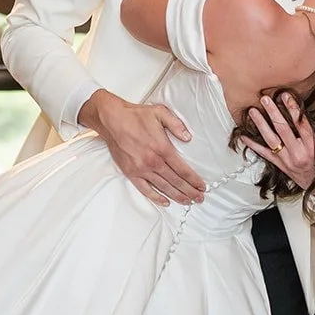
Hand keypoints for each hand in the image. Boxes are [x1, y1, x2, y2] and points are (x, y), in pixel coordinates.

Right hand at [80, 89, 205, 206]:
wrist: (112, 120)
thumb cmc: (136, 116)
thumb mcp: (160, 113)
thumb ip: (176, 125)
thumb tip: (188, 137)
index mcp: (162, 148)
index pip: (183, 169)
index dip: (194, 180)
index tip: (202, 186)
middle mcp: (153, 161)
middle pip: (176, 181)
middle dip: (189, 191)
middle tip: (199, 198)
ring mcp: (141, 169)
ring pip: (163, 187)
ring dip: (177, 196)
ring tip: (187, 201)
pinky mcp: (131, 173)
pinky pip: (145, 189)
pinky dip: (156, 197)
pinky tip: (165, 202)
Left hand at [242, 92, 314, 189]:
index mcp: (313, 146)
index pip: (302, 124)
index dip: (293, 109)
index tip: (285, 96)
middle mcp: (299, 152)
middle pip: (284, 130)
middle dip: (273, 113)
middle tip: (265, 100)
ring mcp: (287, 159)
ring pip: (271, 140)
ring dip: (261, 125)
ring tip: (252, 112)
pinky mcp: (280, 165)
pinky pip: (264, 154)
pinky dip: (253, 145)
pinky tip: (243, 136)